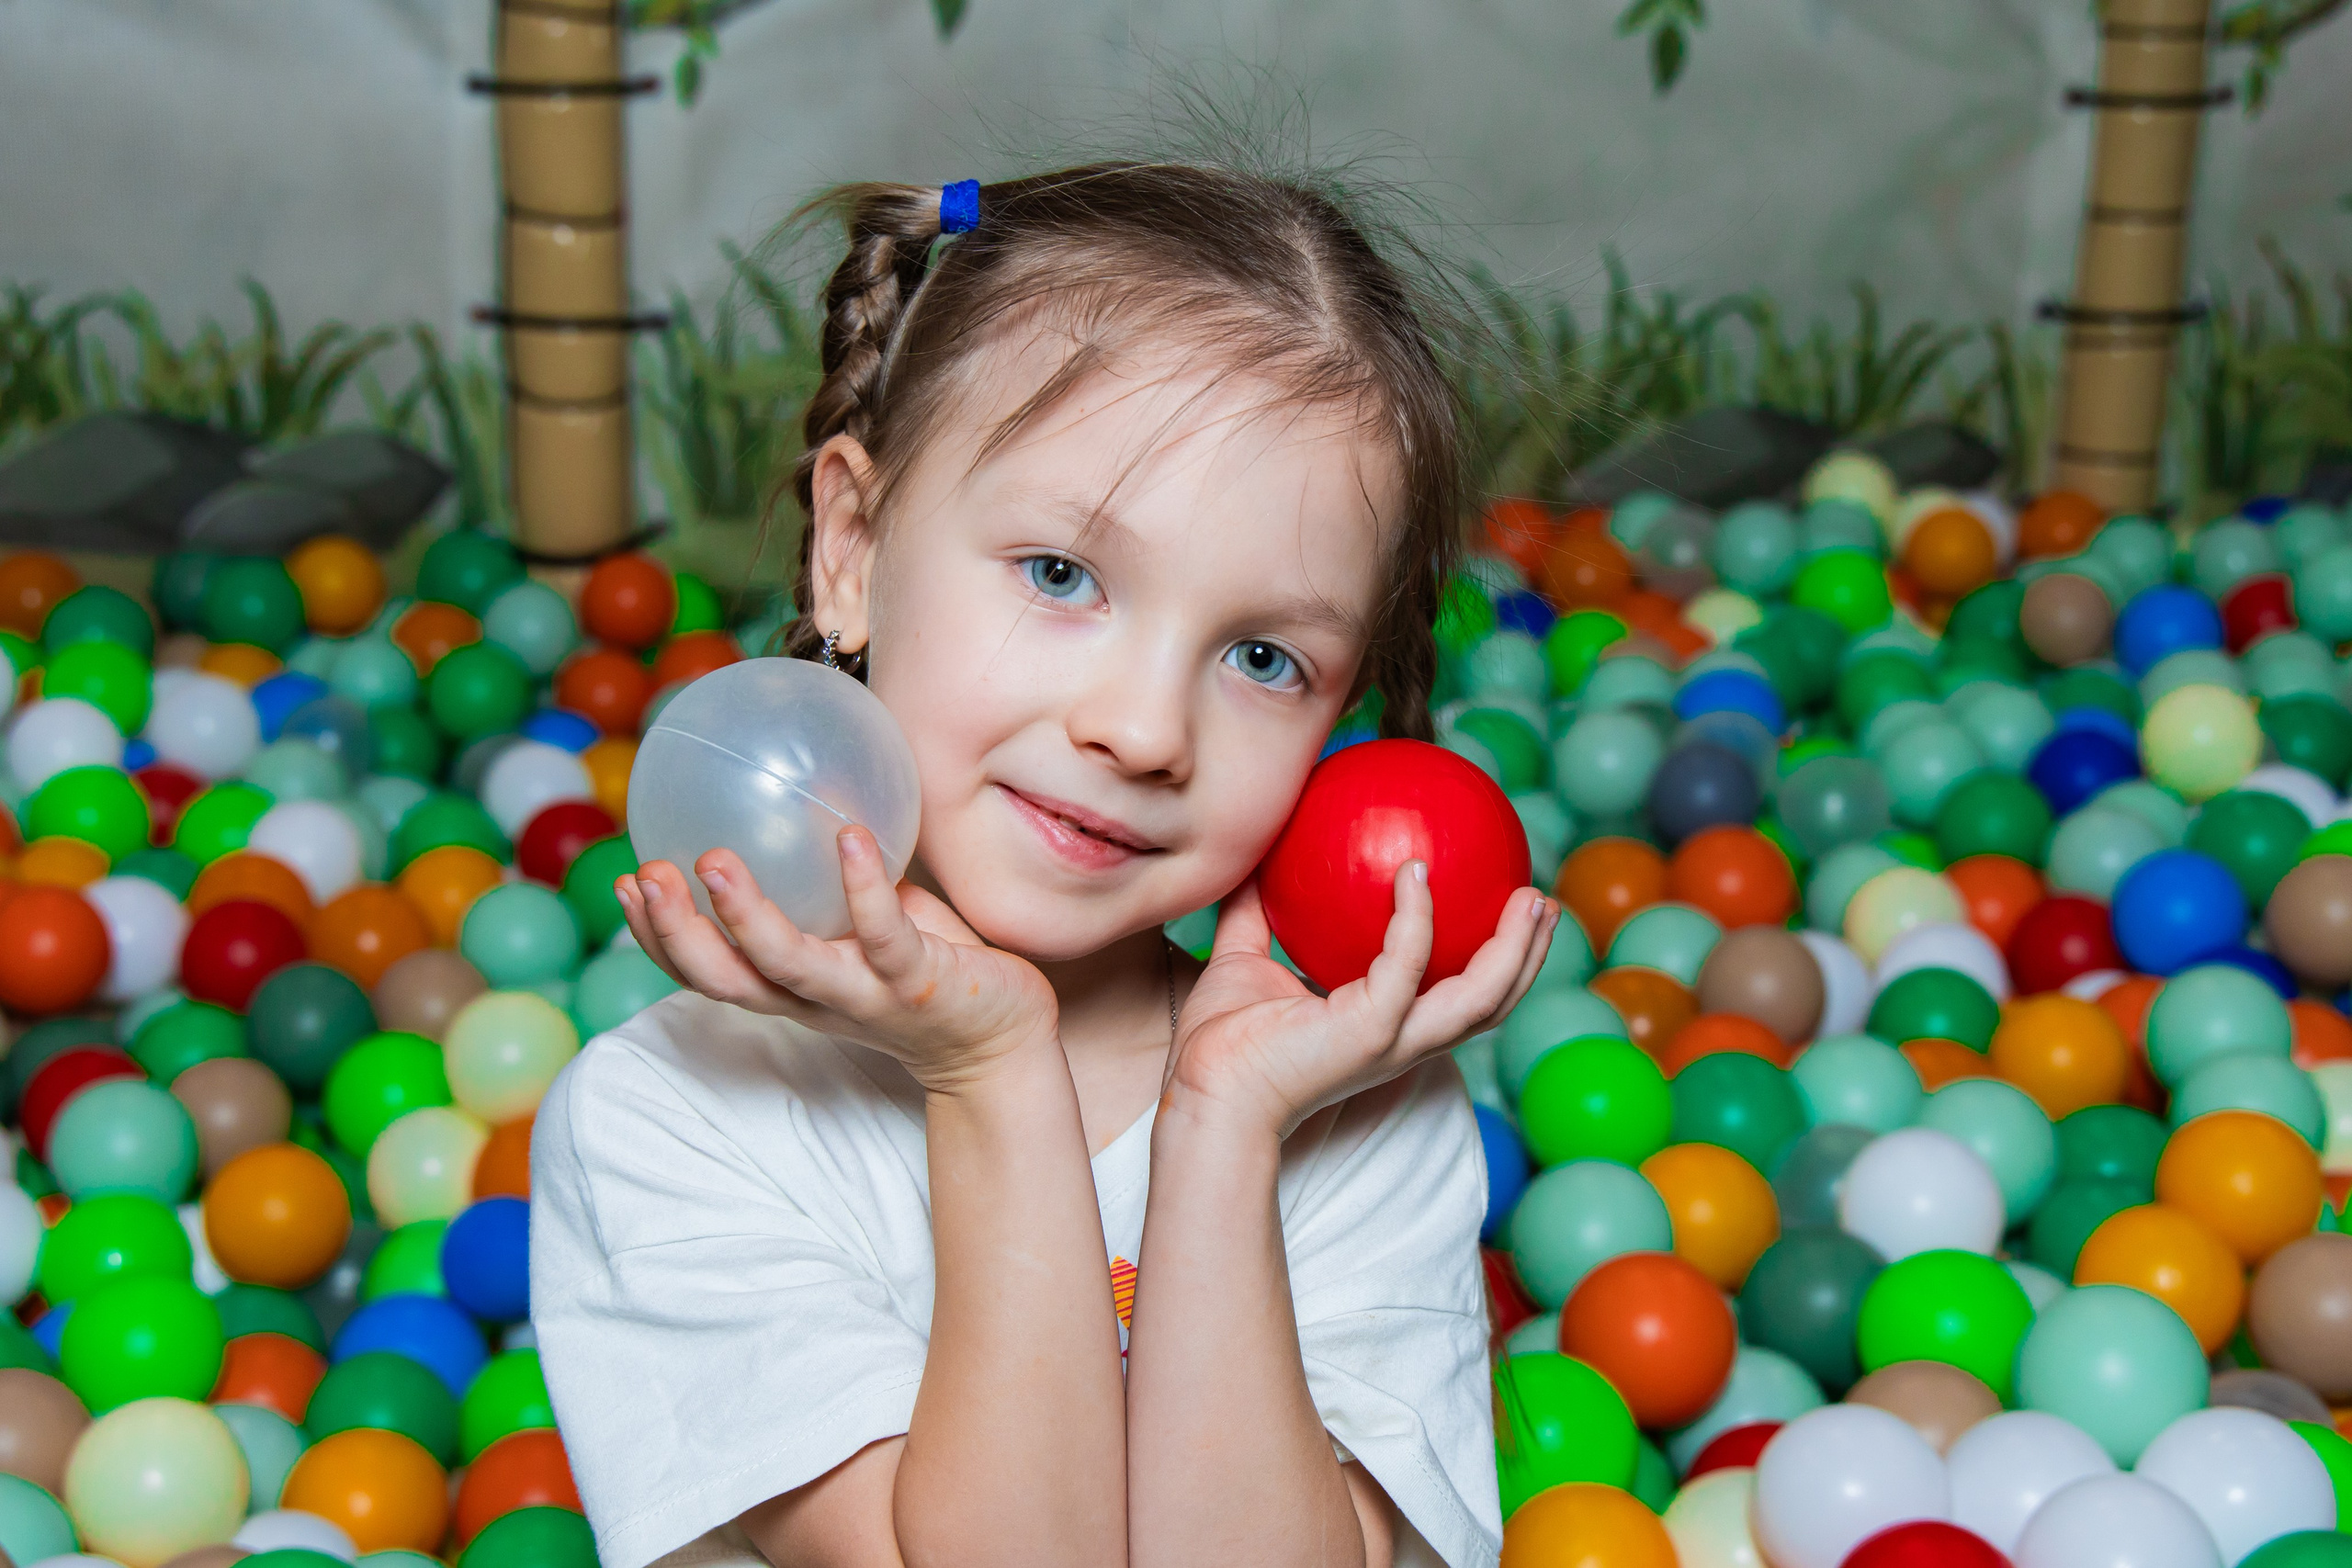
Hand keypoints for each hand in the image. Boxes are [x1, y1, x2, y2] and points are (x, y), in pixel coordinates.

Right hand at [617, 828, 1059, 1093]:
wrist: (998, 1039)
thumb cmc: (926, 967)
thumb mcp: (864, 922)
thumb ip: (828, 880)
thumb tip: (807, 786)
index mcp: (792, 986)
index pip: (708, 971)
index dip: (659, 938)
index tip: (625, 885)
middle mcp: (815, 999)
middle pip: (725, 979)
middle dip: (676, 932)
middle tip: (643, 876)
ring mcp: (863, 994)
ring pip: (789, 966)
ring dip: (744, 916)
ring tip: (712, 862)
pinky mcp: (918, 983)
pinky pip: (885, 936)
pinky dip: (864, 890)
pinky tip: (851, 840)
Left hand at [1165, 866, 1556, 1138]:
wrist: (1203, 1091)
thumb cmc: (1219, 1042)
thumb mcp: (1244, 962)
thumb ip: (1256, 914)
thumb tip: (1251, 857)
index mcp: (1385, 1027)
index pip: (1457, 997)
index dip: (1493, 961)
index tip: (1510, 912)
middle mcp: (1402, 1039)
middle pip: (1493, 1004)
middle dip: (1528, 956)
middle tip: (1543, 901)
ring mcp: (1391, 1039)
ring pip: (1482, 998)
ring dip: (1514, 949)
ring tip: (1531, 898)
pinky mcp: (1369, 1031)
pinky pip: (1406, 964)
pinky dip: (1417, 918)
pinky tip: (1413, 874)